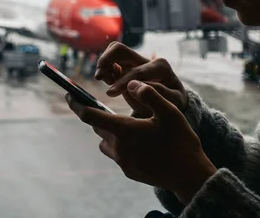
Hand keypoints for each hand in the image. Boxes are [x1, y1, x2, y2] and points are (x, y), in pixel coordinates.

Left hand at [66, 82, 216, 204]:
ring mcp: (123, 162)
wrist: (190, 177)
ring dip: (109, 130)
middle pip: (98, 127)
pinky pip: (115, 153)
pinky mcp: (128, 171)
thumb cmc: (181, 142)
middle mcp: (119, 148)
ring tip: (125, 123)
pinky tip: (137, 140)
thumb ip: (150, 95)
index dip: (76, 104)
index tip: (69, 94)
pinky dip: (119, 143)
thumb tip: (131, 83)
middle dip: (99, 115)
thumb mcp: (170, 113)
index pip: (90, 116)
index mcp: (125, 131)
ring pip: (105, 140)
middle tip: (105, 106)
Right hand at [95, 42, 186, 117]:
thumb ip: (157, 93)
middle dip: (105, 61)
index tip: (110, 93)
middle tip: (99, 78)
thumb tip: (135, 85)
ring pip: (113, 51)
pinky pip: (111, 59)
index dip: (122, 82)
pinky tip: (108, 81)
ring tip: (104, 80)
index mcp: (160, 67)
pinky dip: (105, 68)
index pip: (136, 71)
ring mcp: (136, 60)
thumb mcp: (172, 102)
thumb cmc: (172, 102)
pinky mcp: (127, 65)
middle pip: (119, 49)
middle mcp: (146, 59)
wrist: (171, 101)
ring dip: (103, 64)